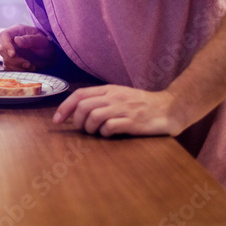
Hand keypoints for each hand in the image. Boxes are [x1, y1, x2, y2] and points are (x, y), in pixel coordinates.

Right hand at [0, 24, 58, 70]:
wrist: (50, 56)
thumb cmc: (46, 45)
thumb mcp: (41, 41)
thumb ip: (30, 39)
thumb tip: (16, 40)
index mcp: (17, 31)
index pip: (3, 35)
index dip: (6, 45)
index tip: (13, 54)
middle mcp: (11, 40)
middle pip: (2, 50)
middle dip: (14, 59)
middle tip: (28, 63)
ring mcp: (10, 51)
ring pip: (5, 60)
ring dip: (18, 66)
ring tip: (31, 66)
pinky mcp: (11, 61)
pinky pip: (8, 67)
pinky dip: (18, 70)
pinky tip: (28, 68)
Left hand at [52, 85, 185, 137]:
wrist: (169, 108)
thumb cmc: (142, 104)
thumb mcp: (120, 95)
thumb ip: (102, 99)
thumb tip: (78, 109)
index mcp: (109, 90)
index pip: (79, 95)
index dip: (64, 107)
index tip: (56, 120)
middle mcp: (114, 97)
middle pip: (83, 107)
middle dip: (76, 121)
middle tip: (82, 130)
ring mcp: (123, 109)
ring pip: (93, 117)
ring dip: (90, 129)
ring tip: (96, 133)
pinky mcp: (132, 122)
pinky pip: (109, 128)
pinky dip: (104, 134)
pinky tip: (110, 135)